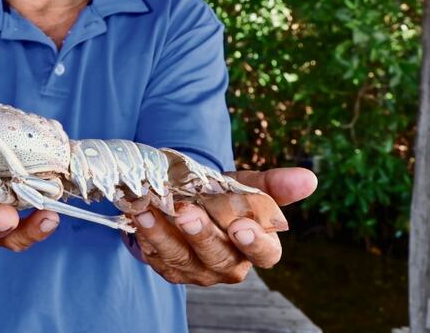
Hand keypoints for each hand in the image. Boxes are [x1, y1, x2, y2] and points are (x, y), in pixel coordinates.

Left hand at [129, 167, 317, 285]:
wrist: (187, 201)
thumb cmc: (223, 197)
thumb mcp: (246, 186)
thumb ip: (273, 184)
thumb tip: (309, 178)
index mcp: (257, 245)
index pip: (265, 253)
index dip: (253, 242)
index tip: (240, 226)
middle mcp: (230, 264)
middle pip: (219, 257)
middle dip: (201, 236)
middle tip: (186, 213)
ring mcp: (199, 271)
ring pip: (183, 260)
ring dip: (164, 236)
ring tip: (149, 212)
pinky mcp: (172, 270)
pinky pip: (159, 259)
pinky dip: (147, 239)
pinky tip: (139, 219)